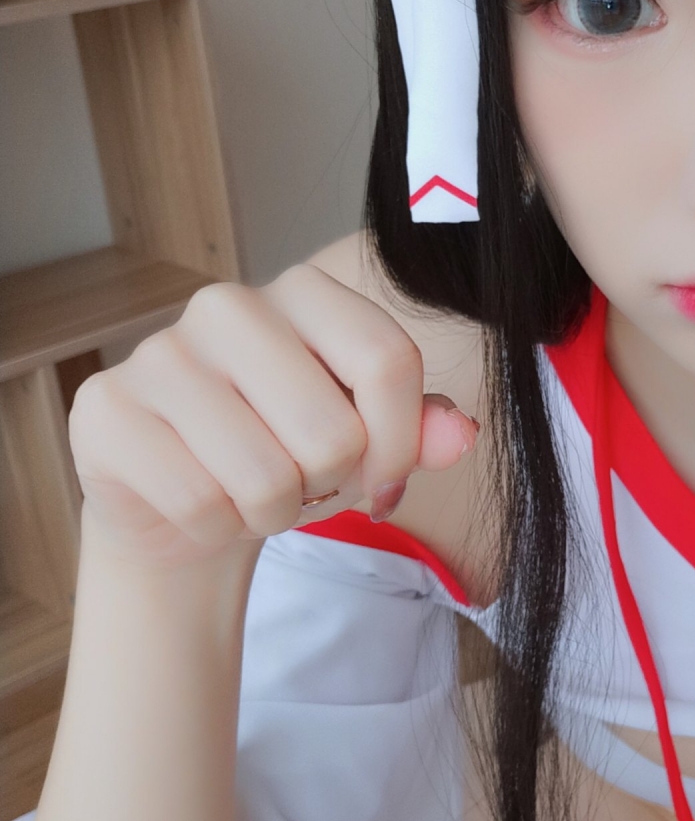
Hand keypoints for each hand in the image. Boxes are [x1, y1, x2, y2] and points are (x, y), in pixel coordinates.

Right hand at [68, 266, 480, 570]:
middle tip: (300, 481)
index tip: (385, 481)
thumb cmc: (285, 456)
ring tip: (251, 494)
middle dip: (328, 486)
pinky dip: (215, 527)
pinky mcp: (107, 409)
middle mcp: (227, 306)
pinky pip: (200, 503)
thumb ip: (419, 429)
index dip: (401, 444)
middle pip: (332, 433)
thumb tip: (461, 436)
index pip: (388, 360)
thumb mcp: (367, 441)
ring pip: (266, 477)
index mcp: (303, 292)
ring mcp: (159, 352)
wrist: (183, 505)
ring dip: (272, 513)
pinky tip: (201, 503)